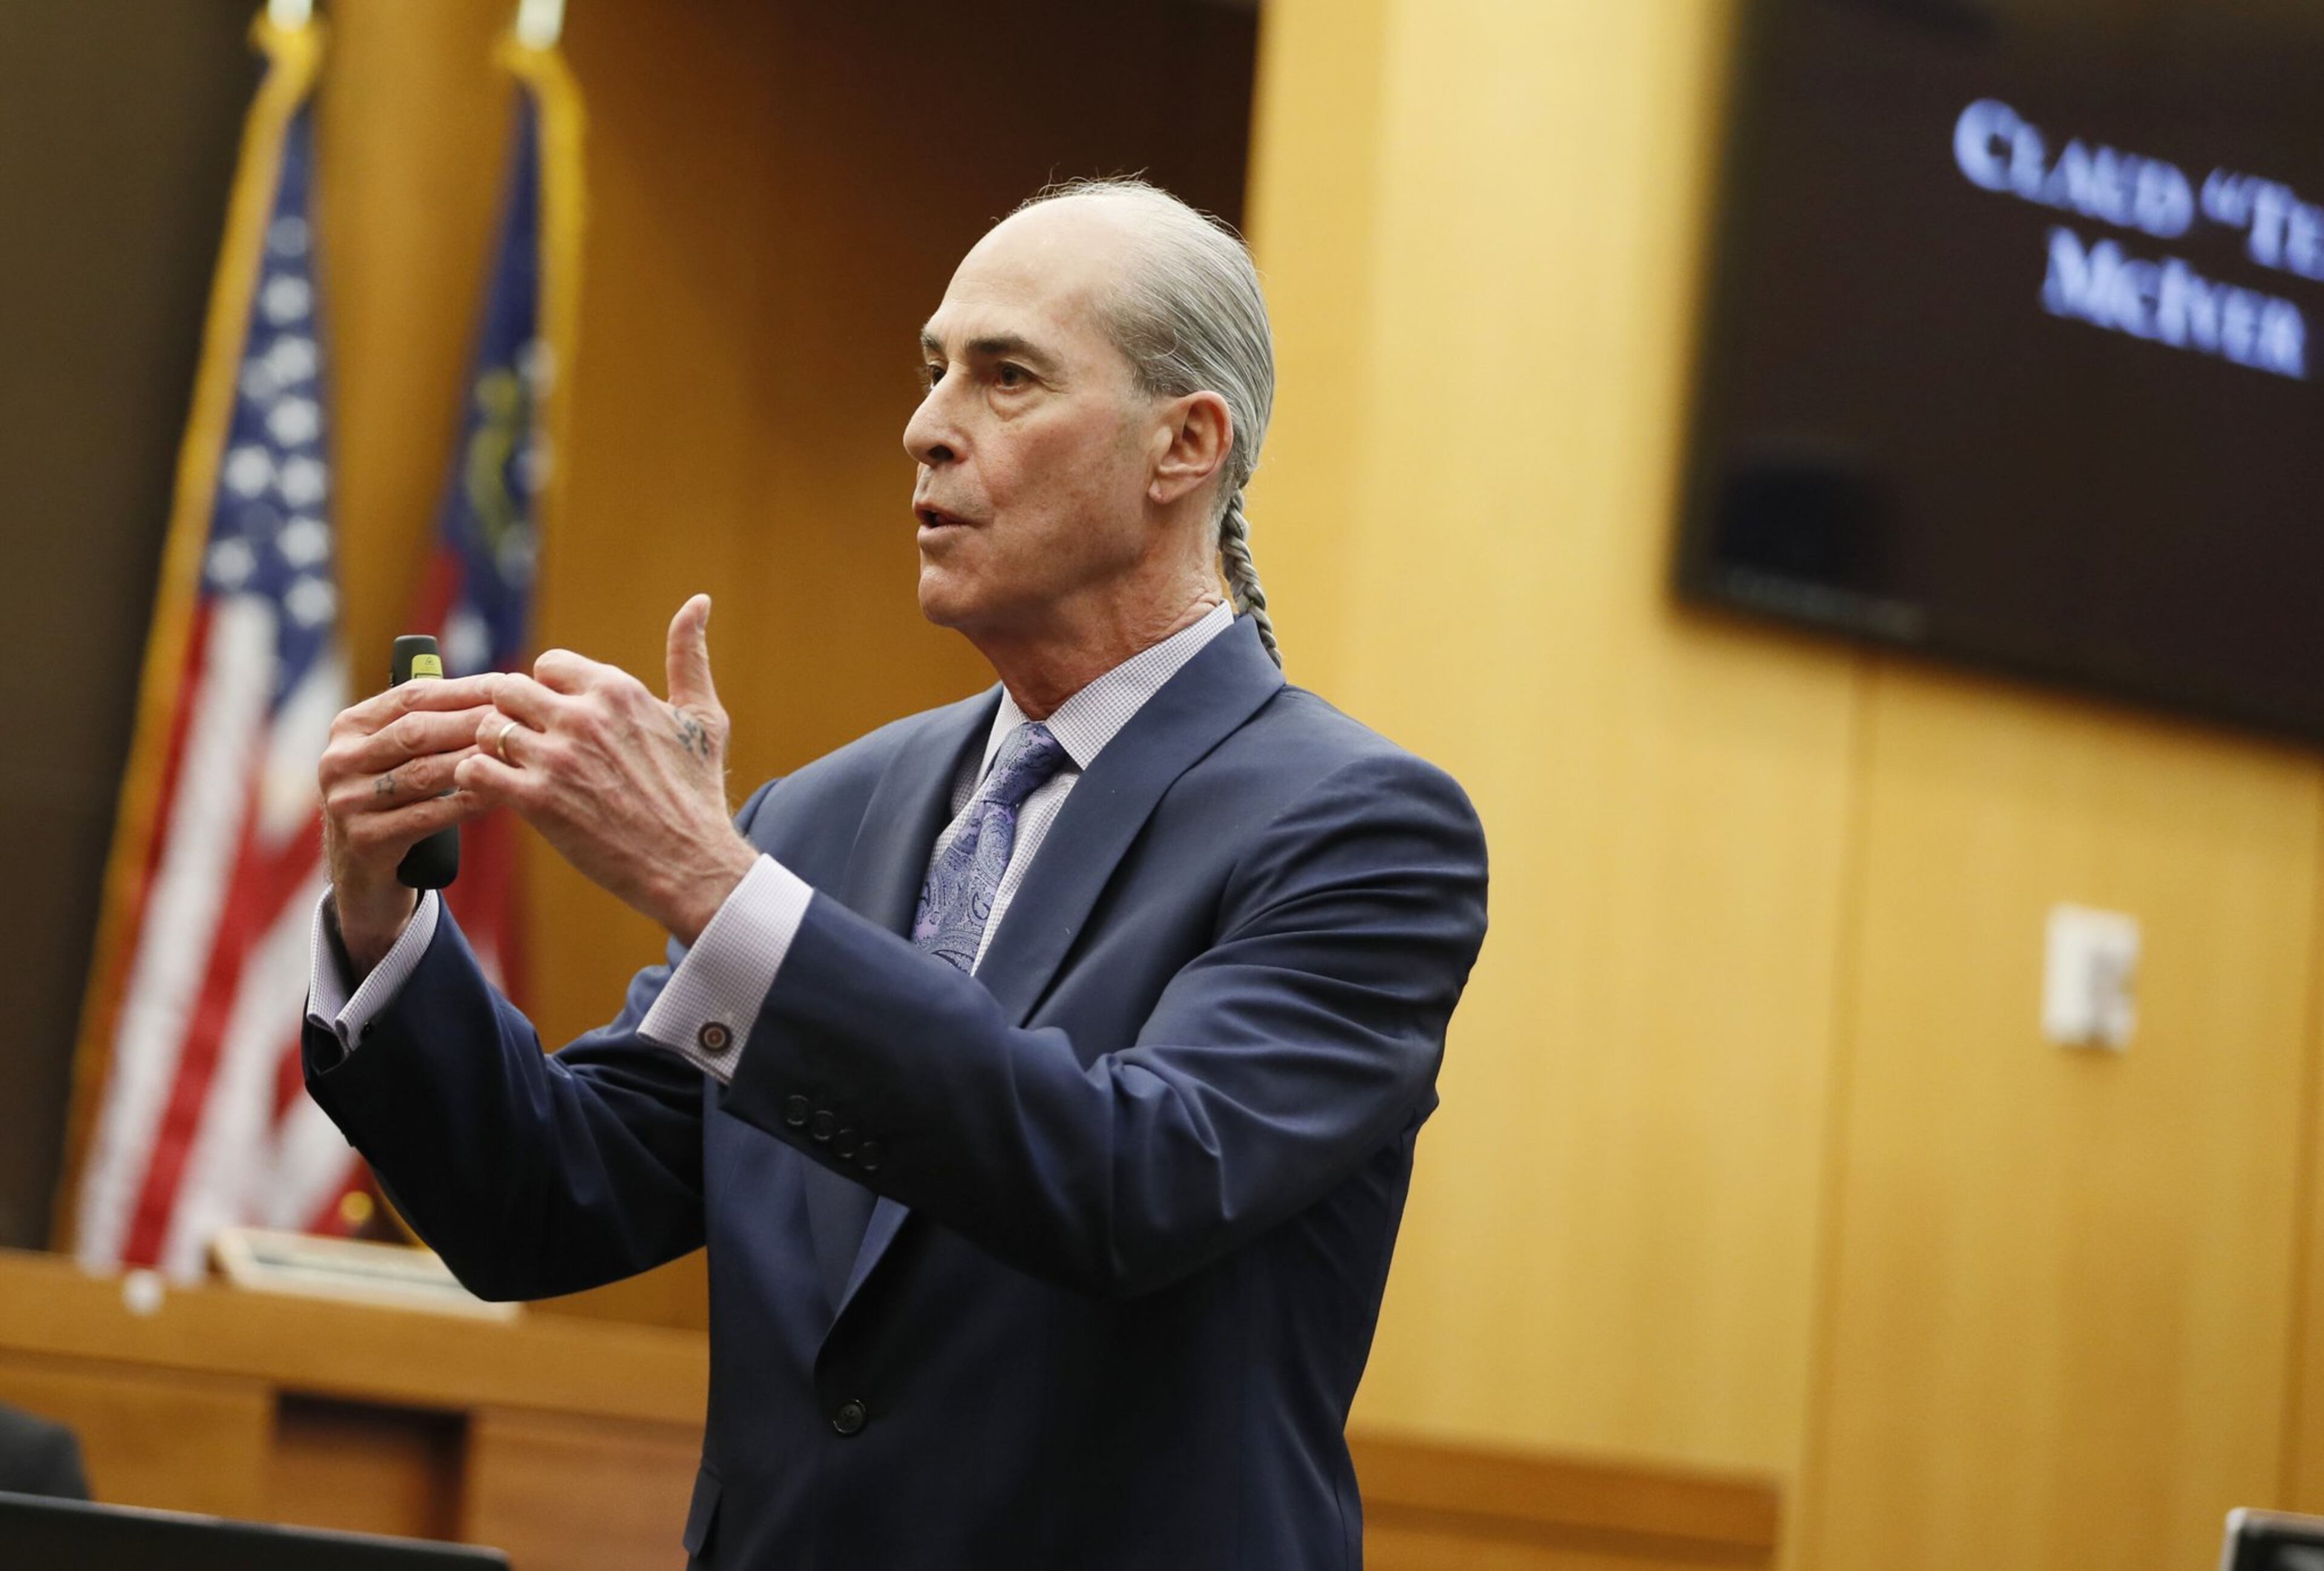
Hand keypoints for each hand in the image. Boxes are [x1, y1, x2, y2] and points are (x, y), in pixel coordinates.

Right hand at [318, 673, 501, 971]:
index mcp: (349, 728)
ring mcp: (347, 802)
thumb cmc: (397, 805)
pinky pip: (427, 817)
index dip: (463, 690)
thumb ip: (430, 725)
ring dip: (474, 762)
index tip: (509, 684)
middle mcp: (339, 760)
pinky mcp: (364, 841)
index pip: (411, 697)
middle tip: (519, 719)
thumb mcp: (399, 760)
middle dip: (472, 723)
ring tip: (515, 754)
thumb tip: (498, 688)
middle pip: (416, 732)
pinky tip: (498, 795)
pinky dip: (466, 803)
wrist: (365, 879)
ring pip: (423, 774)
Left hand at [454, 594, 756, 944]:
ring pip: (488, 728)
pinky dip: (475, 779)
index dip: (548, 692)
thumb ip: (689, 656)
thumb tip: (698, 601)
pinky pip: (474, 770)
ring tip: (509, 770)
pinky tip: (497, 792)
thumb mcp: (703, 717)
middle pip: (509, 690)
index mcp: (617, 690)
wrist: (691, 864)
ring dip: (493, 749)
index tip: (558, 721)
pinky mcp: (536, 801)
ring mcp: (557, 758)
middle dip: (512, 716)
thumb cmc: (697, 793)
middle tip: (524, 745)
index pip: (548, 665)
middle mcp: (584, 716)